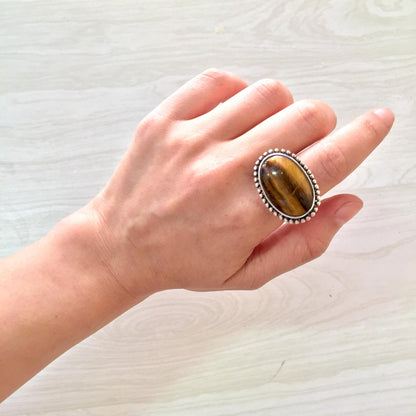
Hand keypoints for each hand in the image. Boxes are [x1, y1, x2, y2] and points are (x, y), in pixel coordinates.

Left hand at [80, 69, 393, 297]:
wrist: (119, 246)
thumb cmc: (183, 262)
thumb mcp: (249, 272)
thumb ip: (305, 241)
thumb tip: (347, 202)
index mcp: (249, 215)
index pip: (326, 164)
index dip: (363, 138)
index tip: (378, 121)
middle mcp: (223, 172)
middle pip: (306, 117)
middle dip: (318, 129)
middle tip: (298, 148)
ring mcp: (191, 140)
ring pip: (269, 93)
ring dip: (281, 111)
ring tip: (261, 136)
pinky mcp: (165, 120)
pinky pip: (220, 81)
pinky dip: (239, 94)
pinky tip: (231, 119)